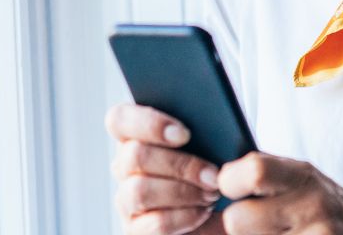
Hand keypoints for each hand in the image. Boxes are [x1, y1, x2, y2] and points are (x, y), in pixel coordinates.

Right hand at [105, 103, 223, 233]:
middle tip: (213, 174)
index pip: (119, 119)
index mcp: (135, 135)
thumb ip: (202, 125)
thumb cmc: (214, 169)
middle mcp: (124, 166)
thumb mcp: (211, 143)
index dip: (148, 123)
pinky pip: (154, 223)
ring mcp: (126, 200)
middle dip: (180, 165)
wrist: (223, 213)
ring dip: (182, 192)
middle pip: (134, 155)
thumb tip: (209, 120)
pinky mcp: (136, 229)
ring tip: (212, 194)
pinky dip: (184, 217)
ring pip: (139, 190)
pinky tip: (204, 211)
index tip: (185, 134)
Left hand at [217, 152, 342, 234]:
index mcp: (303, 177)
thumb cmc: (332, 210)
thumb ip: (262, 178)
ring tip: (280, 234)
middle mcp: (312, 206)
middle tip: (258, 224)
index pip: (251, 171)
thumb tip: (207, 184)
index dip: (230, 182)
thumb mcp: (303, 182)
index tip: (233, 189)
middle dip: (239, 227)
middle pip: (237, 221)